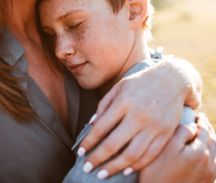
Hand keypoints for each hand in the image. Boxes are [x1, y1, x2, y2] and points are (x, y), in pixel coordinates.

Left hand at [78, 60, 195, 177]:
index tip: (80, 152)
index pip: (101, 127)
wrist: (171, 78)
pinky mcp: (166, 133)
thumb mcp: (119, 87)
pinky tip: (126, 170)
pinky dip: (137, 166)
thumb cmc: (140, 82)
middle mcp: (138, 115)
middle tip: (86, 168)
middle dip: (97, 158)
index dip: (88, 142)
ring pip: (131, 155)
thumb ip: (104, 104)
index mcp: (123, 102)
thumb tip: (91, 124)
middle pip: (113, 144)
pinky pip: (150, 155)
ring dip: (114, 167)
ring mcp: (153, 126)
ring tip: (102, 174)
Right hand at [140, 115, 215, 182]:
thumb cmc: (158, 170)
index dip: (201, 121)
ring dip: (212, 142)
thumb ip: (182, 132)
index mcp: (200, 152)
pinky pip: (214, 167)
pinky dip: (212, 156)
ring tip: (207, 135)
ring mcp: (207, 176)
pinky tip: (206, 154)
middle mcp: (208, 164)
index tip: (199, 114)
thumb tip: (193, 126)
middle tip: (203, 121)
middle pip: (213, 142)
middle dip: (208, 130)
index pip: (204, 131)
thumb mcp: (167, 146)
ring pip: (215, 154)